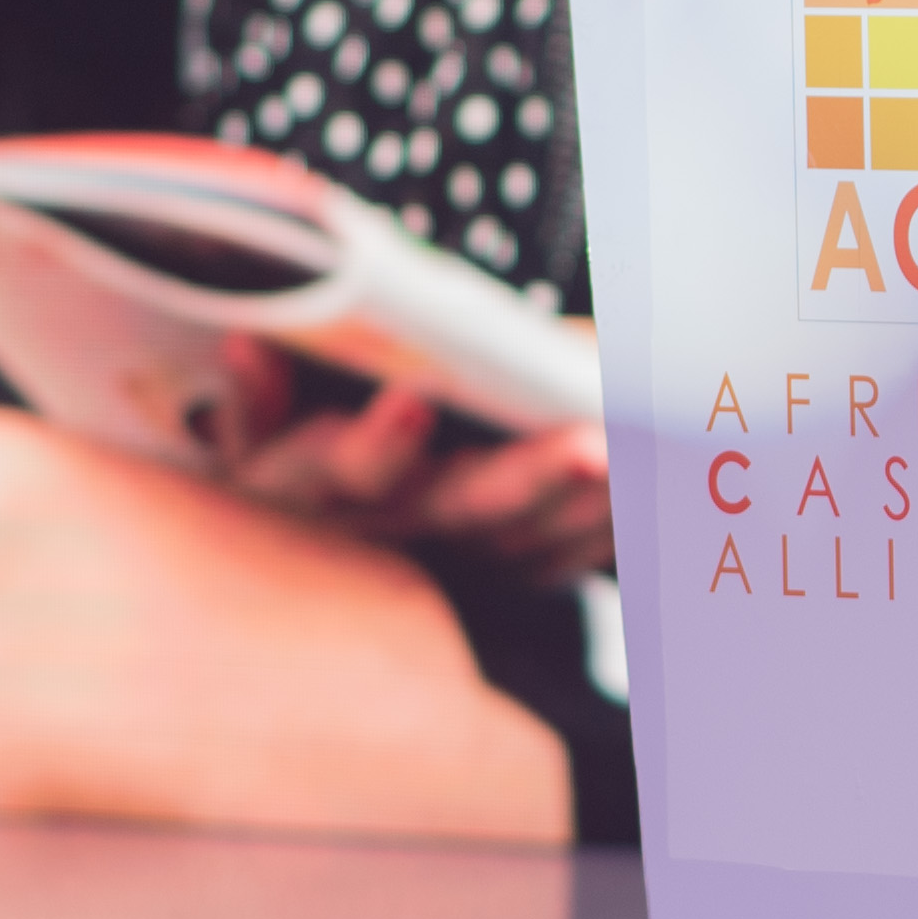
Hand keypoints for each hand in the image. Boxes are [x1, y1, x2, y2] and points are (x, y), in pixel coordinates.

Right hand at [206, 343, 612, 575]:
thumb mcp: (256, 426)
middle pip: (464, 508)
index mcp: (317, 484)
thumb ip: (256, 396)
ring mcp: (455, 556)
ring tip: (651, 452)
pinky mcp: (507, 567)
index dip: (377, 443)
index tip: (414, 399)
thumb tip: (249, 350)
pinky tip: (668, 476)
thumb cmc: (290, 441)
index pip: (343, 469)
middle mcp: (392, 530)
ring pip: (534, 537)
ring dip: (595, 502)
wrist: (316, 543)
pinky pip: (572, 552)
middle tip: (593, 443)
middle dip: (531, 476)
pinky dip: (619, 518)